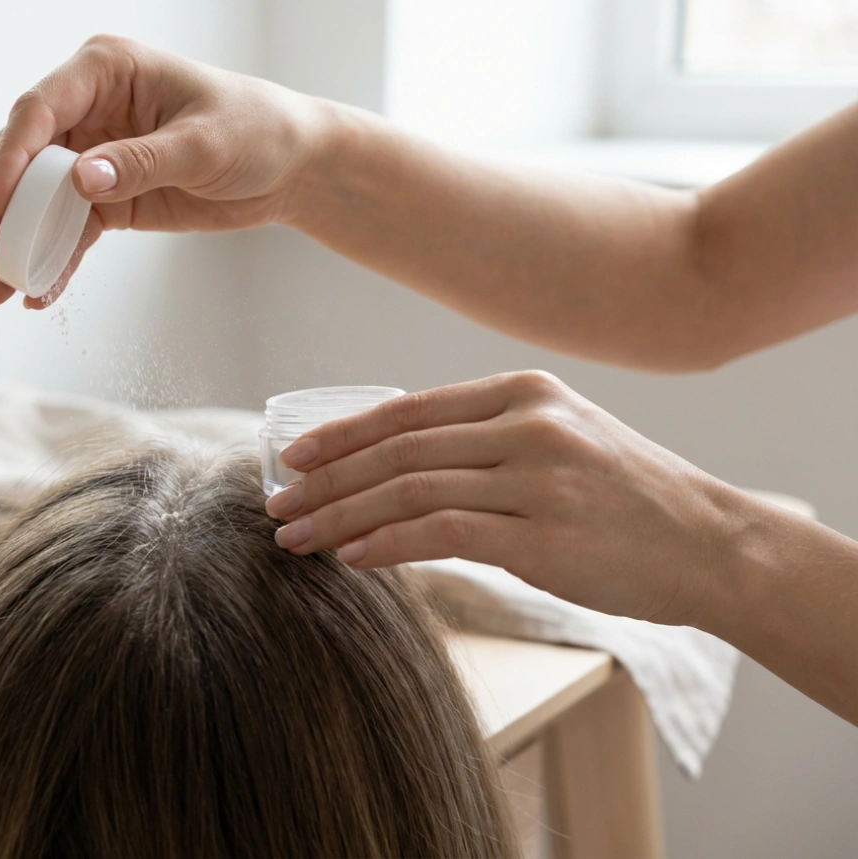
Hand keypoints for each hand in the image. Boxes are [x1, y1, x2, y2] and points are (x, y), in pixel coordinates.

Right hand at [0, 35, 323, 307]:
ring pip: (36, 201)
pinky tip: (38, 293)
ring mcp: (93, 155)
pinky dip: (54, 261)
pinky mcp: (107, 197)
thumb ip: (141, 161)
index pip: (39, 110)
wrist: (289, 166)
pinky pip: (69, 231)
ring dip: (15, 244)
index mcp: (106, 72)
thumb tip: (81, 181)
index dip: (10, 157)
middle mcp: (89, 110)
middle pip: (22, 159)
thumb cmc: (255, 130)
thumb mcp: (202, 144)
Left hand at [265, 370, 748, 625]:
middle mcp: (527, 423)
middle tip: (277, 504)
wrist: (712, 544)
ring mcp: (537, 477)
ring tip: (297, 537)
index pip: (408, 410)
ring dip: (340, 515)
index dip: (342, 434)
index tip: (295, 457)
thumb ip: (483, 441)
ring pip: (408, 490)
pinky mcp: (544, 536)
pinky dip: (384, 545)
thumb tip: (391, 467)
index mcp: (522, 392)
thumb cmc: (626, 498)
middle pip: (397, 449)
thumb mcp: (560, 440)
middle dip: (326, 478)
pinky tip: (349, 557)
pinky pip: (440, 534)